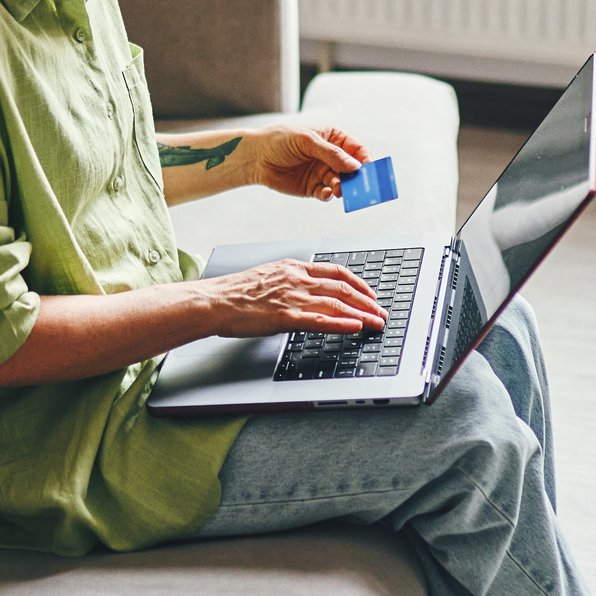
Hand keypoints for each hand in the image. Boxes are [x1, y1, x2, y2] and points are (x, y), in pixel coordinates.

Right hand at [203, 260, 386, 337]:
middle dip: (367, 301)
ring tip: (377, 323)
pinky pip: (321, 320)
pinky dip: (342, 324)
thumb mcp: (267, 276)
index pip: (335, 271)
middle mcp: (297, 279)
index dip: (358, 283)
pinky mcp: (286, 317)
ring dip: (362, 314)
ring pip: (337, 304)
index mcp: (293, 267)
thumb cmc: (235, 293)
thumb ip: (289, 281)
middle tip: (381, 312)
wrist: (214, 300)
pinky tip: (356, 328)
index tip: (370, 293)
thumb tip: (305, 291)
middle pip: (342, 288)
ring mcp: (293, 298)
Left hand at [245, 124, 371, 202]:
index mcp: (333, 139)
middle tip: (360, 186)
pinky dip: (329, 195)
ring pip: (341, 183)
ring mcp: (323, 173)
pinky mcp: (313, 188)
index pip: (357, 149)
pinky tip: (326, 193)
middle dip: (357, 178)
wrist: (256, 157)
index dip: (365, 159)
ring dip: (342, 187)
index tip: (369, 169)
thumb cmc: (280, 140)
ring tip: (338, 189)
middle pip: (352, 169)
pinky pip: (327, 194)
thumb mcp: (306, 140)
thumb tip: (355, 166)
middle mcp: (331, 157)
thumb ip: (331, 153)